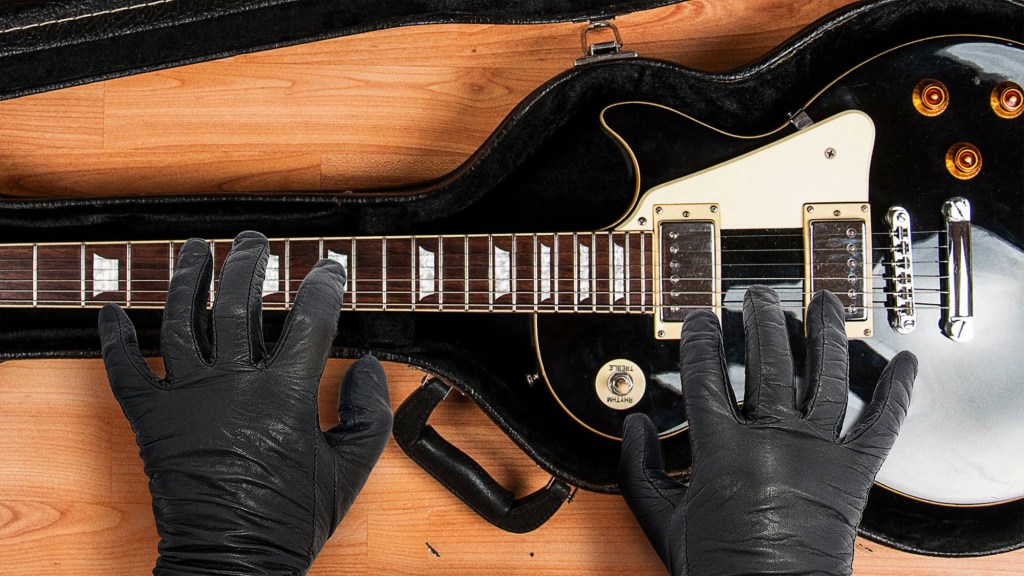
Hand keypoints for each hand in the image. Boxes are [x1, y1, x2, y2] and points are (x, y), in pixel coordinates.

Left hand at [98, 231, 391, 574]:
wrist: (232, 563)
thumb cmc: (291, 520)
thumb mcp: (351, 469)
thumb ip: (369, 412)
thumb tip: (367, 366)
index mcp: (284, 393)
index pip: (309, 318)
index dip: (324, 284)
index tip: (330, 269)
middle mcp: (232, 384)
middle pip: (237, 303)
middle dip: (249, 262)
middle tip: (255, 241)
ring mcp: (186, 398)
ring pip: (180, 320)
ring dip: (188, 278)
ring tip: (197, 249)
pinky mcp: (151, 420)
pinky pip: (125, 371)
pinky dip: (113, 339)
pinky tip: (109, 310)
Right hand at [619, 286, 916, 575]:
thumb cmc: (719, 568)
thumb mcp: (660, 519)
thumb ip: (637, 467)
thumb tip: (632, 426)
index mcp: (723, 450)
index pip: (706, 374)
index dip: (699, 338)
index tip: (698, 319)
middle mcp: (775, 441)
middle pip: (770, 360)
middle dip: (761, 319)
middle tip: (756, 297)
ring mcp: (820, 453)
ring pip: (827, 376)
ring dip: (825, 332)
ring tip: (825, 301)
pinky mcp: (854, 474)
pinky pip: (882, 426)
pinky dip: (898, 393)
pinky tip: (904, 363)